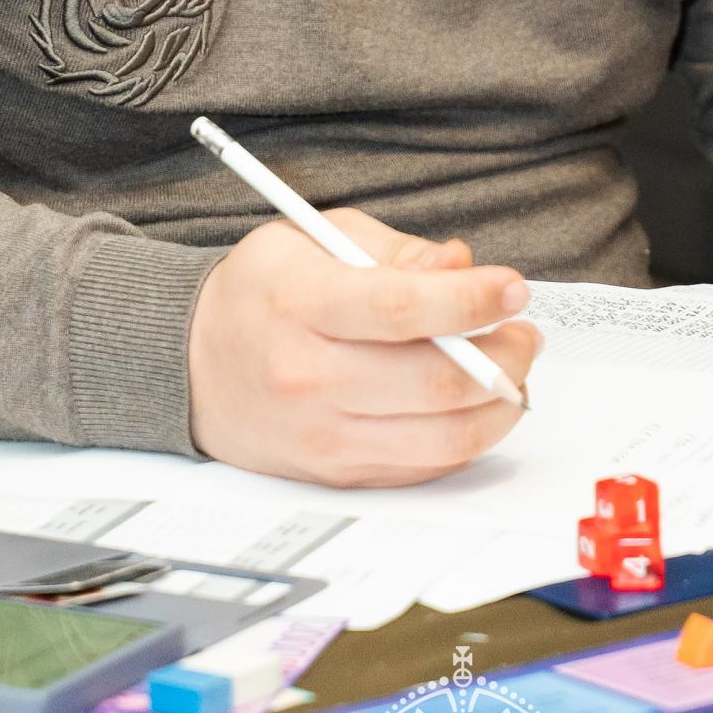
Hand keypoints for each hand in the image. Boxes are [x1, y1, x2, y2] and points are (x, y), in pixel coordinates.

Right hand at [186, 207, 538, 485]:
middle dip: (504, 356)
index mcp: (303, 304)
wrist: (189, 362)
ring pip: (441, 437)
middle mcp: (310, 376)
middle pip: (434, 382)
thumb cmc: (261, 291)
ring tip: (511, 369)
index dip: (472, 300)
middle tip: (523, 331)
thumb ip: (397, 251)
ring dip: (499, 404)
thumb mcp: (318, 238)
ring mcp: (324, 435)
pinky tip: (473, 405)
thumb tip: (462, 266)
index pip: (403, 308)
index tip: (512, 287)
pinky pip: (423, 467)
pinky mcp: (336, 474)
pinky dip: (464, 438)